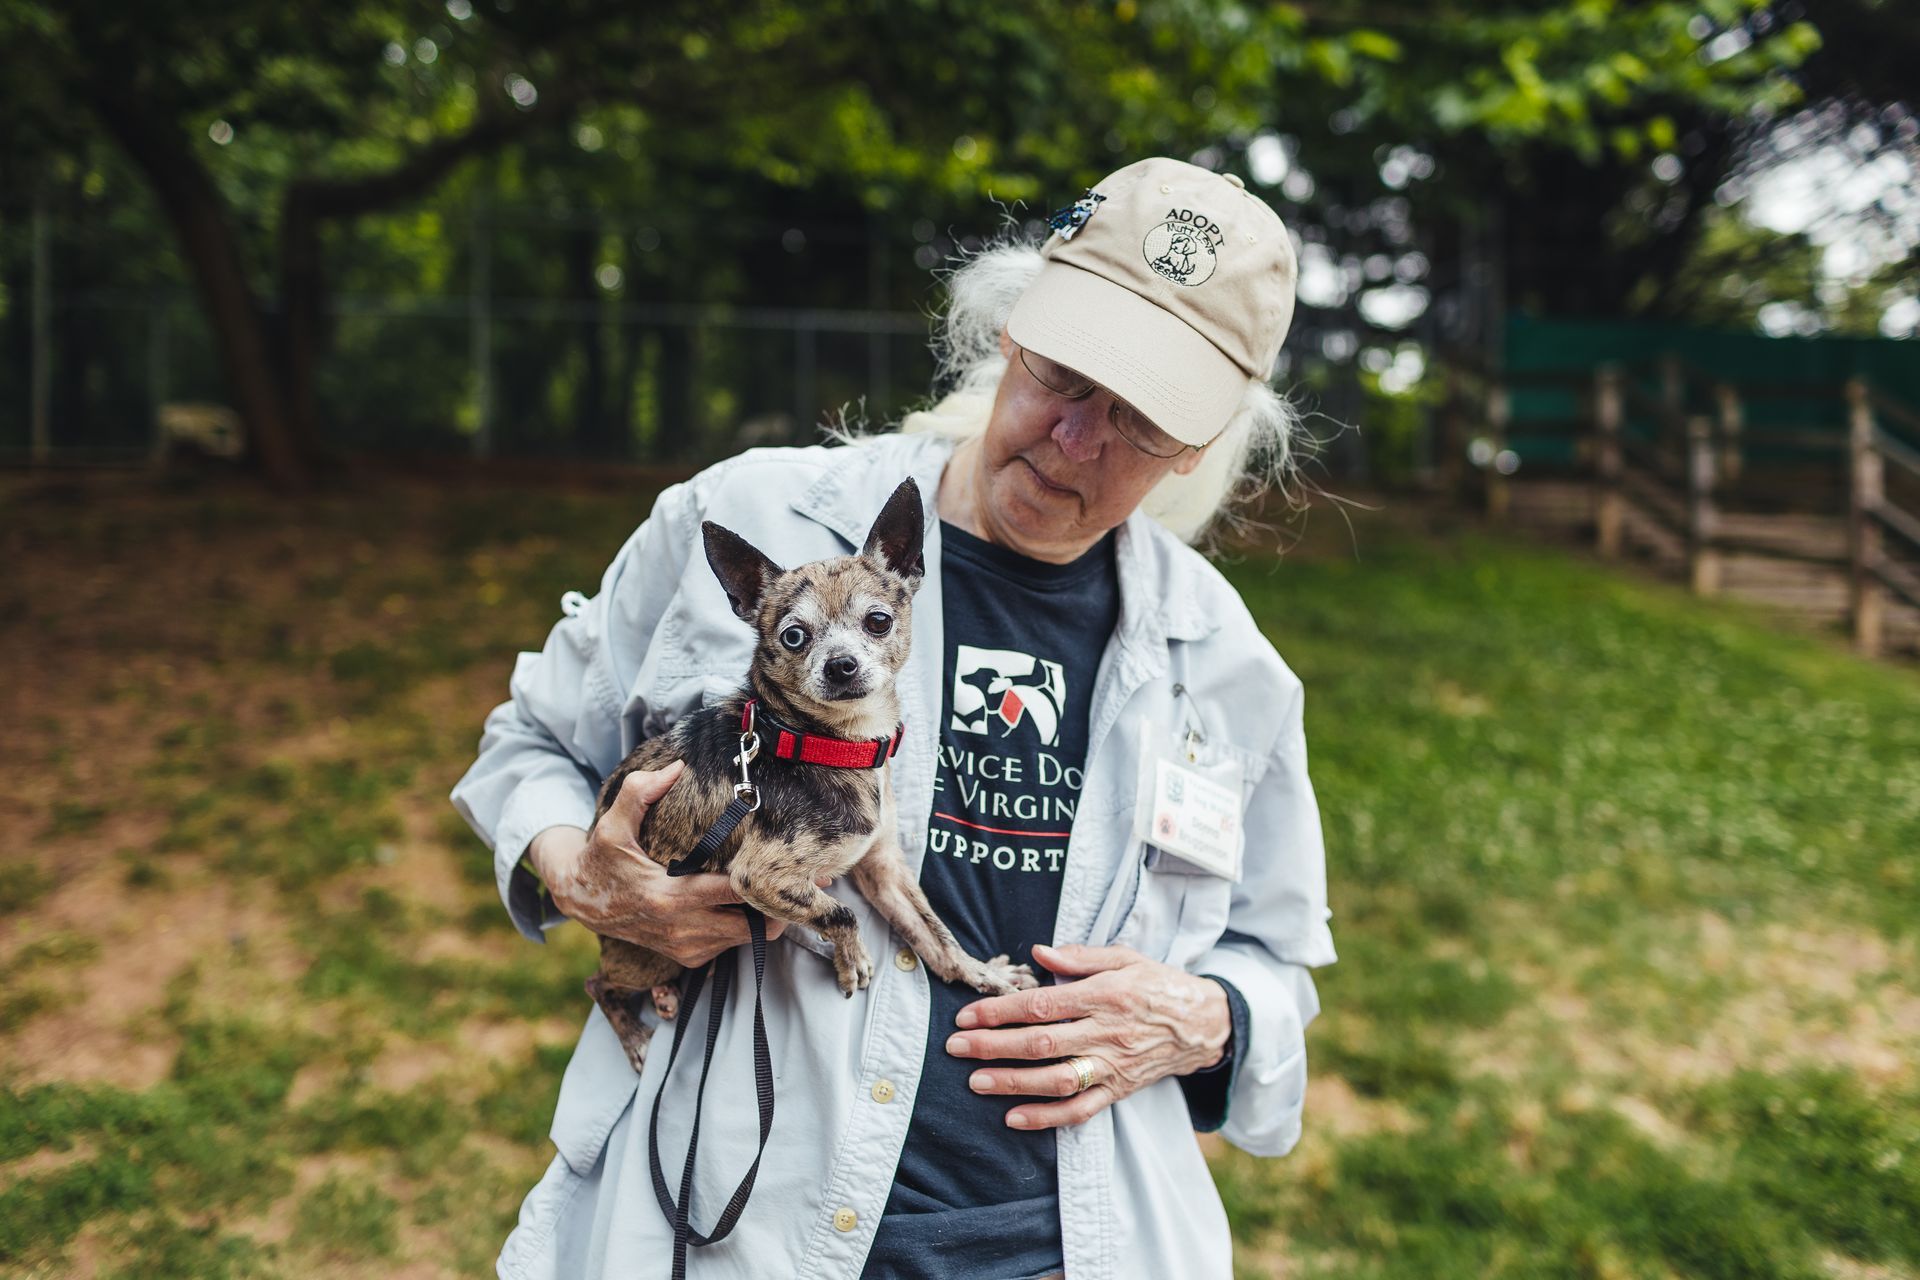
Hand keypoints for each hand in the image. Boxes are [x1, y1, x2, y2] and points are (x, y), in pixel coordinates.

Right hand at [530, 762, 812, 967]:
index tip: (803, 874)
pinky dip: (742, 928)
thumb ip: (640, 792)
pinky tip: (745, 904)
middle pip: (751, 927)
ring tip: (776, 889)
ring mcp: (685, 948)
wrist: (581, 901)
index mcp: (668, 897)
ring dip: (762, 918)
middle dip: (778, 907)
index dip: (769, 883)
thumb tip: (676, 767)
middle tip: (800, 882)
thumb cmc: (601, 859)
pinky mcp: (686, 958)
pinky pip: (729, 947)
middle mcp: (681, 929)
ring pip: (744, 939)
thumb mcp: (611, 824)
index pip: (734, 893)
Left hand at [945, 942, 1229, 1130]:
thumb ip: (1080, 957)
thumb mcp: (1125, 957)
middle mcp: (1107, 1033)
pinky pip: (1080, 1110)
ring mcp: (1113, 1066)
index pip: (1043, 1004)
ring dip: (1013, 1083)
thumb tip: (1038, 951)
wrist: (1205, 1024)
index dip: (1001, 1011)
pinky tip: (1014, 1118)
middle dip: (993, 1046)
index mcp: (1105, 994)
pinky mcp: (1119, 1090)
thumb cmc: (1159, 985)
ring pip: (1057, 1080)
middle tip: (956, 1047)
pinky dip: (1046, 1118)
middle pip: (1042, 1043)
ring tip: (975, 1082)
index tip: (968, 1014)